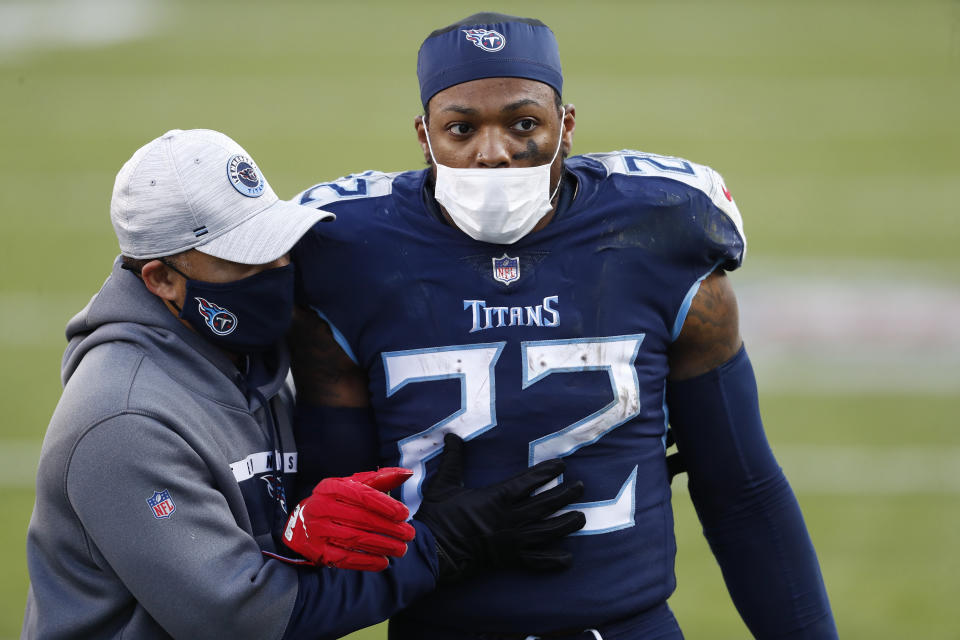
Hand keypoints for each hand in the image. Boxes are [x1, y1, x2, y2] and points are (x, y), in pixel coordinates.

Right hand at [283, 468, 415, 570]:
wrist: (300, 523)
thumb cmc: (335, 501)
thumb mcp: (351, 485)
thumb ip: (380, 479)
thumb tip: (406, 473)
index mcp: (331, 487)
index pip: (362, 495)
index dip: (385, 505)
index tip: (404, 514)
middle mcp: (321, 507)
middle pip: (360, 519)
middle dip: (389, 528)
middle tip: (409, 534)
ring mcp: (318, 530)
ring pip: (355, 540)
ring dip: (382, 546)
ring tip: (401, 549)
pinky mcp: (318, 551)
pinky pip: (345, 559)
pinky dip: (366, 562)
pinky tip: (383, 562)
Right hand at [413, 433, 585, 581]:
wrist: (434, 552)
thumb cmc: (439, 517)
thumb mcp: (443, 484)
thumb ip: (453, 459)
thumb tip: (451, 435)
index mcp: (496, 498)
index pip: (529, 481)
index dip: (547, 471)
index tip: (562, 465)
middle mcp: (510, 518)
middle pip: (546, 504)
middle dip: (566, 494)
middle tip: (580, 487)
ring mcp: (512, 541)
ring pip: (547, 531)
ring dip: (566, 523)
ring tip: (580, 517)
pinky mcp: (510, 559)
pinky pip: (537, 561)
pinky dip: (553, 561)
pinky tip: (568, 558)